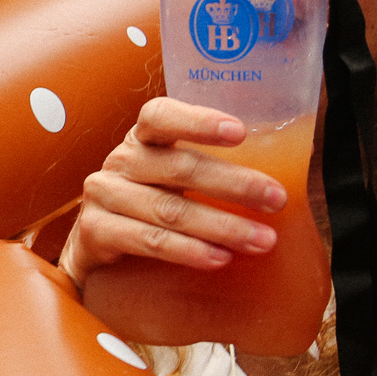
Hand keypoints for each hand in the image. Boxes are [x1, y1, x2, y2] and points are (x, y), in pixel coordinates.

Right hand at [59, 98, 286, 289]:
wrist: (95, 247)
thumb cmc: (149, 206)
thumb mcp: (171, 179)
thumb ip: (208, 171)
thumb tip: (281, 182)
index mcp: (142, 139)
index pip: (161, 116)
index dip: (198, 121)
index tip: (240, 133)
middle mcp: (120, 162)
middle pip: (179, 167)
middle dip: (234, 184)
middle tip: (276, 199)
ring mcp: (104, 196)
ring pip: (169, 210)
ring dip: (221, 226)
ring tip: (261, 240)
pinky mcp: (95, 231)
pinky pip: (149, 241)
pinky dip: (188, 251)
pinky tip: (219, 259)